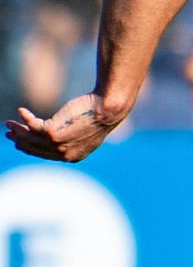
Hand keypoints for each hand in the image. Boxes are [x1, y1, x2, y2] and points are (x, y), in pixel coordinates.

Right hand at [6, 93, 123, 162]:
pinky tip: (21, 111)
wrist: (108, 109)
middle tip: (9, 131)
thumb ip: (69, 137)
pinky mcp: (53, 132)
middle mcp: (63, 154)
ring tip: (9, 122)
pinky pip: (32, 125)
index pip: (44, 155)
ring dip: (17, 130)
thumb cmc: (99, 116)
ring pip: (30, 138)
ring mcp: (57, 144)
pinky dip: (25, 118)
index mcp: (72, 157)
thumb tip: (52, 133)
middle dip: (19, 139)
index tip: (19, 141)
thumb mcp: (84, 132)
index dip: (30, 148)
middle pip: (33, 148)